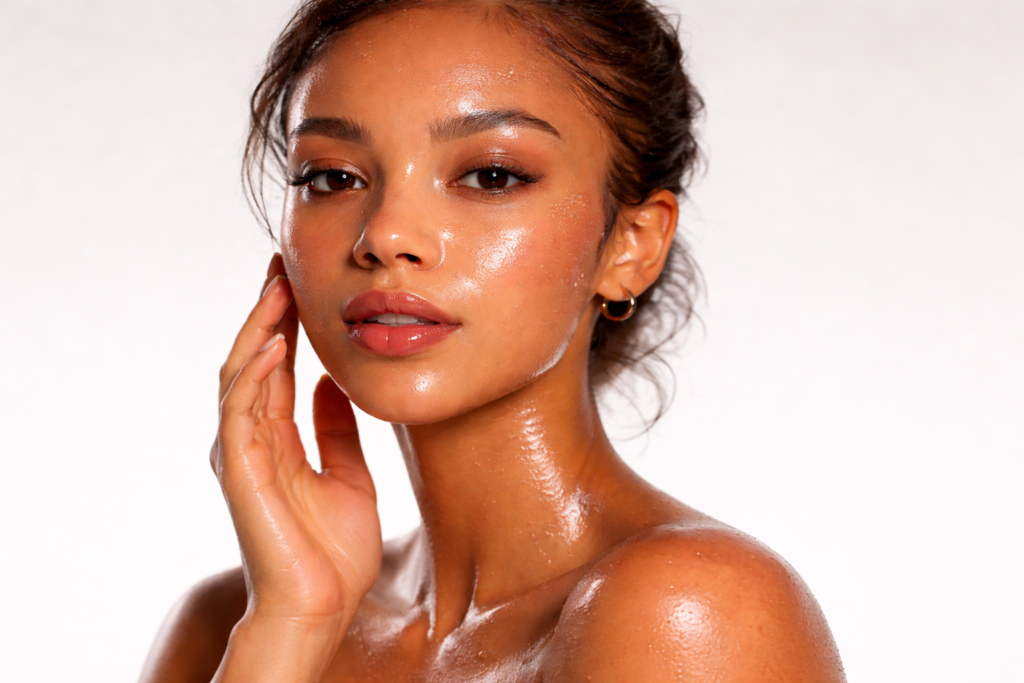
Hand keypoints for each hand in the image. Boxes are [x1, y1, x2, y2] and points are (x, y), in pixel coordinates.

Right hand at [210, 254, 381, 642]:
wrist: (322, 605)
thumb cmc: (333, 550)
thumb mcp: (349, 475)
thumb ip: (336, 431)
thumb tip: (331, 386)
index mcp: (277, 440)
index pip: (276, 367)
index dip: (285, 324)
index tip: (298, 282)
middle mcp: (252, 440)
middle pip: (253, 359)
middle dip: (266, 311)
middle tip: (282, 266)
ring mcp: (241, 453)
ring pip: (241, 374)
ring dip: (259, 328)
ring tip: (279, 288)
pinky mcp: (240, 470)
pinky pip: (241, 410)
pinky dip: (256, 373)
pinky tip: (278, 344)